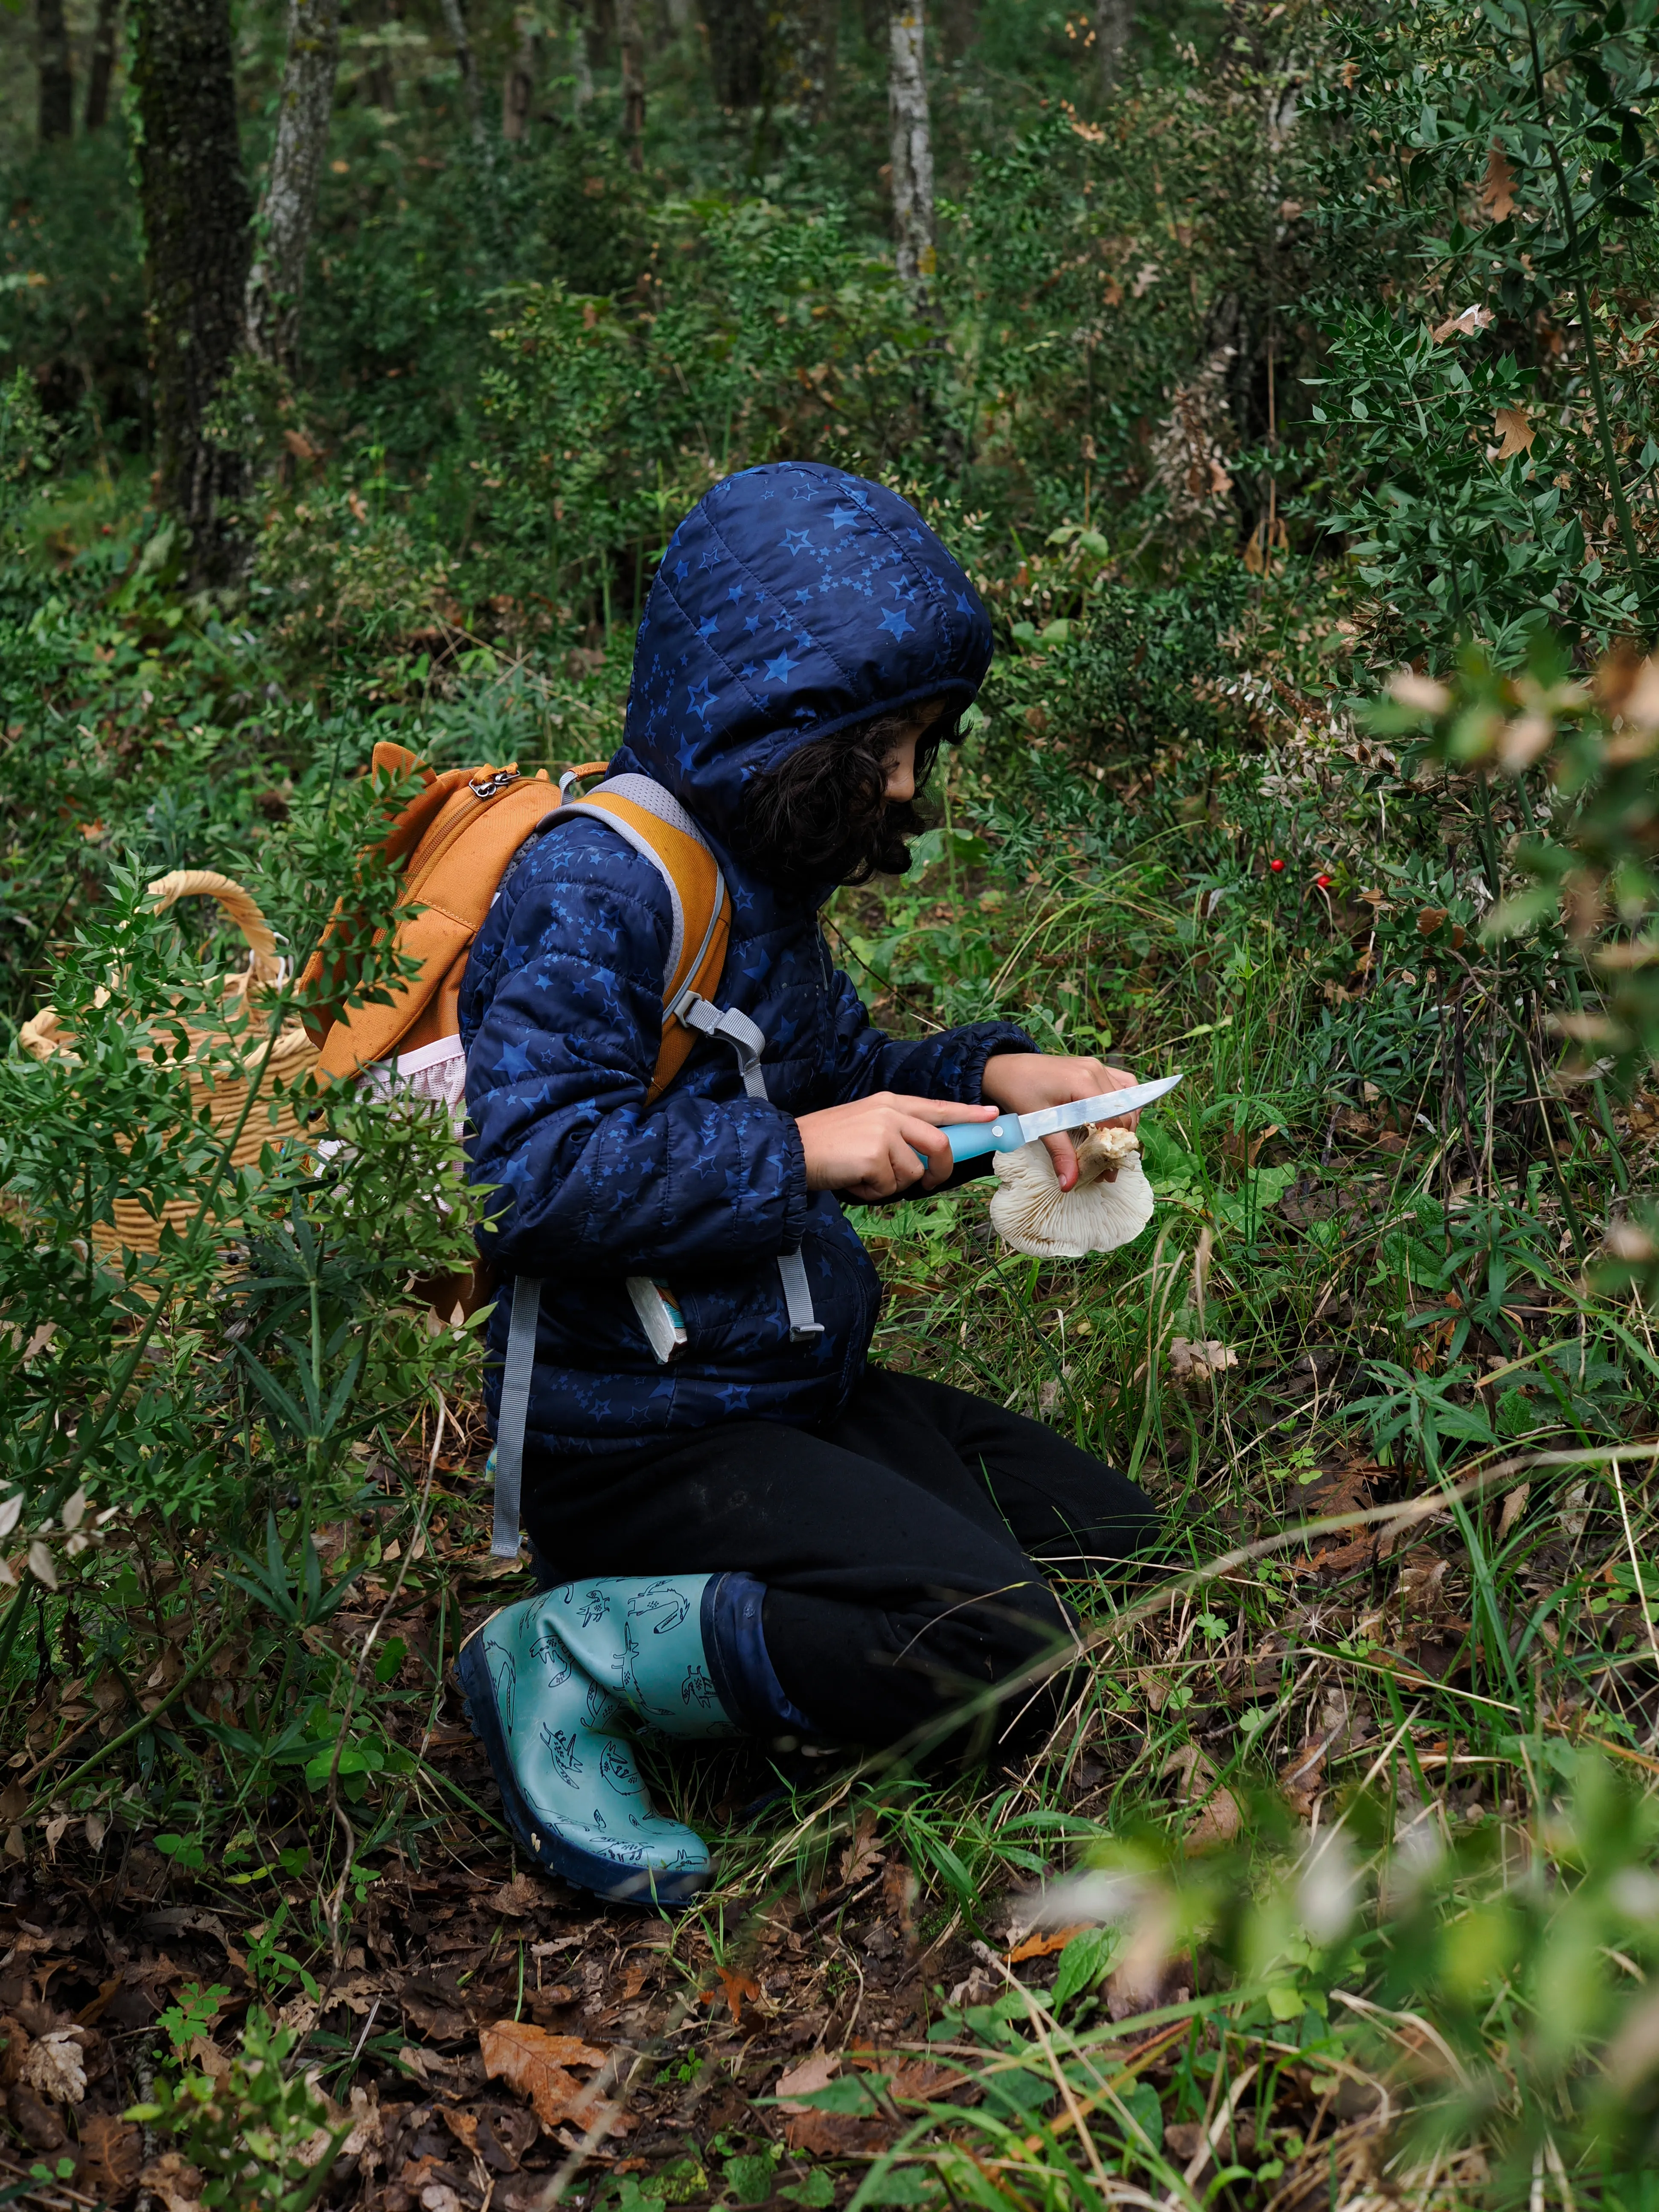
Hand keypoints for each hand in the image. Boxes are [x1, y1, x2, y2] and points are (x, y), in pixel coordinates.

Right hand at [797, 1093, 997, 1201]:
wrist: (791, 1151)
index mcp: (889, 1103)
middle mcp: (890, 1113)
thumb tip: (922, 1159)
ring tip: (865, 1177)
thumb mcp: (864, 1127)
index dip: (967, 1114)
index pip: (936, 1107)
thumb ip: (895, 1134)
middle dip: (939, 1169)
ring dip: (893, 1185)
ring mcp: (883, 1133)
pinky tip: (854, 1182)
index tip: (991, 1116)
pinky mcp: (874, 1156)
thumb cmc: (827, 1145)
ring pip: (914, 1172)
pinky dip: (874, 1193)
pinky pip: (890, 1187)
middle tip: (929, 1182)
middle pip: (938, 1143)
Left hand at [980, 1052, 1140, 1191]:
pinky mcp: (1094, 1067)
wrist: (1005, 1069)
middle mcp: (1095, 1071)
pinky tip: (1114, 1120)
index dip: (1112, 1148)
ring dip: (1124, 1124)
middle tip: (1106, 1166)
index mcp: (1084, 1083)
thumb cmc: (1019, 1091)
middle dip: (1118, 1141)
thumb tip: (1069, 1183)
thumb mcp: (1038, 1124)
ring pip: (1128, 1099)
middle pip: (1125, 1112)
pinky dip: (1123, 1104)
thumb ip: (1059, 1153)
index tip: (1106, 1171)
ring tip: (1110, 1146)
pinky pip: (1122, 1084)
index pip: (1114, 1121)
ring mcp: (1096, 1067)